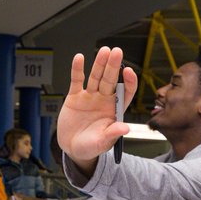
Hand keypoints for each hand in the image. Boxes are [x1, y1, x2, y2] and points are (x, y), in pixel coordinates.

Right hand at [56, 46, 136, 169]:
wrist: (72, 148)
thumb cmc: (90, 147)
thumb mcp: (102, 143)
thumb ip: (112, 134)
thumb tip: (125, 128)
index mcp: (114, 110)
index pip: (125, 92)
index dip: (128, 82)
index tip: (129, 72)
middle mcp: (104, 100)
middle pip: (110, 80)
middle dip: (113, 66)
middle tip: (116, 52)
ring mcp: (90, 97)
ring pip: (96, 77)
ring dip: (99, 64)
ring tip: (103, 51)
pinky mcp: (75, 96)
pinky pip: (76, 80)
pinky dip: (77, 69)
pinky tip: (79, 58)